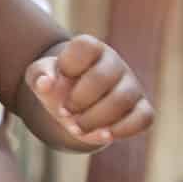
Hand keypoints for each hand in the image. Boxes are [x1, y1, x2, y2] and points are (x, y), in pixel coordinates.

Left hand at [27, 35, 153, 146]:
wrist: (75, 105)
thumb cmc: (58, 85)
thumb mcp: (41, 77)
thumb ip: (39, 75)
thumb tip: (45, 82)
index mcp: (90, 48)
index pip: (85, 46)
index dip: (68, 65)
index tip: (59, 78)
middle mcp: (114, 63)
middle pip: (103, 77)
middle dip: (79, 100)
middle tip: (63, 113)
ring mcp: (131, 85)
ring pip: (122, 100)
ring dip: (95, 119)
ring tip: (76, 128)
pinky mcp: (142, 109)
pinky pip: (143, 118)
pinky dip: (122, 130)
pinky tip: (102, 135)